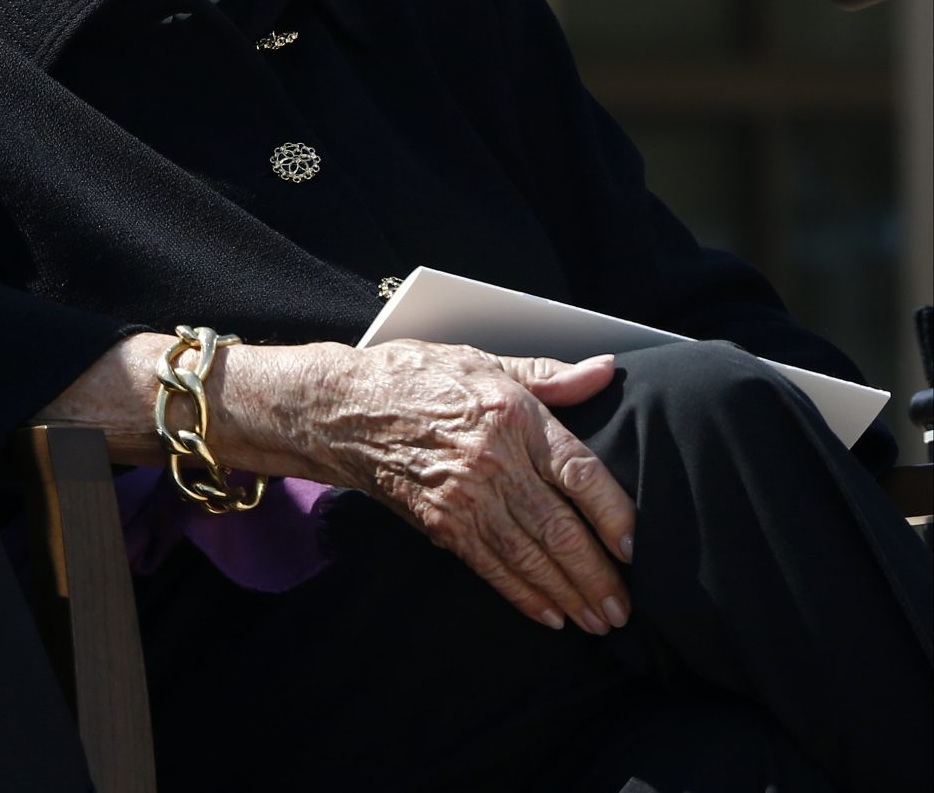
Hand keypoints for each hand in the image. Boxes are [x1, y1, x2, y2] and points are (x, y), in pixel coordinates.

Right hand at [283, 341, 636, 634]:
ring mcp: (465, 496)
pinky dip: (523, 595)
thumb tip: (606, 370)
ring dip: (570, 594)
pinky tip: (549, 615)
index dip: (616, 515)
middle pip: (561, 528)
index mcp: (514, 416)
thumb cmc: (415, 378)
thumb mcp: (483, 361)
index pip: (581, 473)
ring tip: (598, 619)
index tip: (637, 547)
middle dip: (599, 575)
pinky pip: (491, 567)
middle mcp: (494, 461)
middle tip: (625, 607)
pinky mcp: (440, 522)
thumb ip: (548, 375)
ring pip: (531, 556)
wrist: (342, 409)